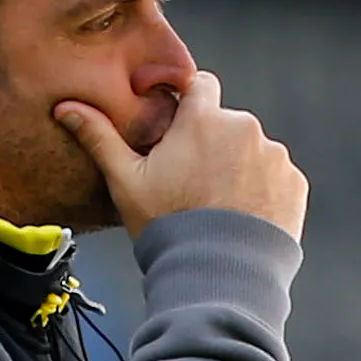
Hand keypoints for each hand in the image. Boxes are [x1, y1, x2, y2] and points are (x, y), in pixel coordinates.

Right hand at [55, 71, 306, 241]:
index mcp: (202, 118)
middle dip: (213, 144)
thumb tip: (66, 107)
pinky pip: (276, 178)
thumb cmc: (167, 227)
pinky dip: (263, 191)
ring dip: (240, 168)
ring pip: (253, 151)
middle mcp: (244, 127)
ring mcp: (274, 156)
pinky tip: (242, 218)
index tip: (181, 130)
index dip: (189, 105)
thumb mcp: (126, 182)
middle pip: (226, 124)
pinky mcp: (294, 183)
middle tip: (194, 184)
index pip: (200, 84)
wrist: (218, 275)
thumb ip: (100, 137)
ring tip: (220, 207)